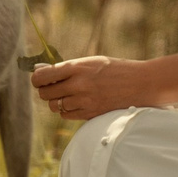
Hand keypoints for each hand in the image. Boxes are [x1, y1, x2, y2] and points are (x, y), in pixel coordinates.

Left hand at [29, 56, 152, 121]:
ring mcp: (84, 101)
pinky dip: (68, 110)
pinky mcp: (90, 114)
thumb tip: (40, 70)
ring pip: (54, 106)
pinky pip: (66, 115)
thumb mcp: (90, 61)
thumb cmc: (115, 69)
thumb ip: (66, 67)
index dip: (37, 79)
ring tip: (69, 94)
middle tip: (55, 86)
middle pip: (45, 94)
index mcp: (77, 67)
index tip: (40, 79)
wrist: (140, 84)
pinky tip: (78, 102)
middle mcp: (78, 85)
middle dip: (46, 90)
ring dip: (57, 101)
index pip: (42, 76)